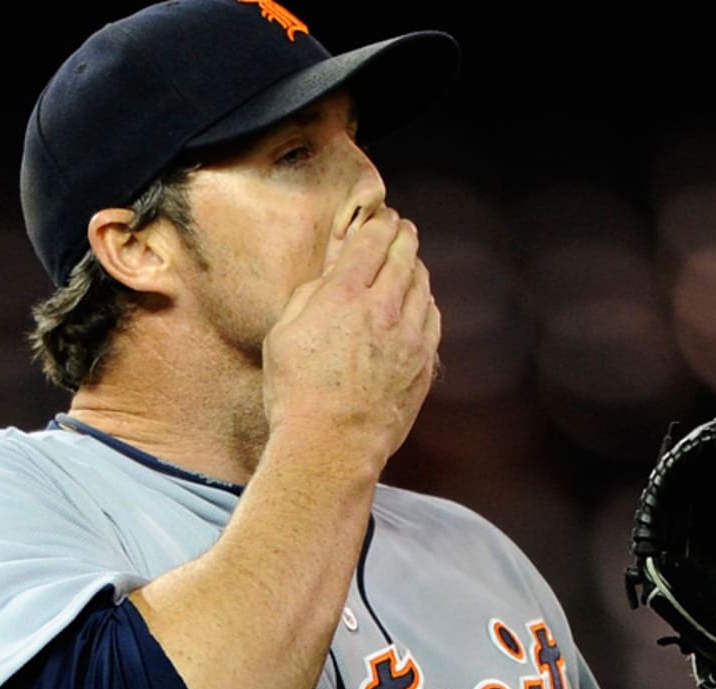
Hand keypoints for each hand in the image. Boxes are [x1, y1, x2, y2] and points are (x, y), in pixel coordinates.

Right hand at [261, 206, 440, 469]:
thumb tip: (330, 277)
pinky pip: (433, 320)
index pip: (373, 241)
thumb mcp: (282, 335)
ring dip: (417, 267)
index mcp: (345, 296)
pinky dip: (427, 303)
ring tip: (412, 262)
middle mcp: (385, 310)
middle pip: (405, 257)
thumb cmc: (296, 394)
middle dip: (404, 236)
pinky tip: (422, 303)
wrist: (331, 445)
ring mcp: (410, 338)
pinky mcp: (423, 364)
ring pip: (424, 287)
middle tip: (402, 228)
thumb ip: (309, 296)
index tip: (383, 216)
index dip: (380, 222)